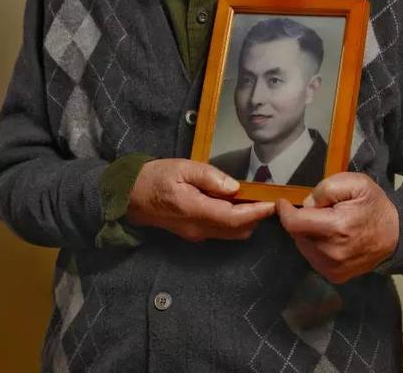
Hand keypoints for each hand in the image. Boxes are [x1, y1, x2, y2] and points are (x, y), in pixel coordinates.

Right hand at [127, 158, 274, 241]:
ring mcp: (196, 234)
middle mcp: (198, 229)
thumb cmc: (155, 178)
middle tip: (266, 197)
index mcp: (196, 211)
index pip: (234, 218)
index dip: (256, 212)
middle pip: (237, 231)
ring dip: (246, 220)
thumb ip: (209, 177)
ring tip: (253, 198)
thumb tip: (235, 187)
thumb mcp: (182, 168)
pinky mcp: (193, 233)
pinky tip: (234, 203)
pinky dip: (234, 221)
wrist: (130, 197)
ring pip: (231, 233)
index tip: (273, 203)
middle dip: (256, 217)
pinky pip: (221, 231)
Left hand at [277, 172, 398, 283]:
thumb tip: (307, 204)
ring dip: (307, 233)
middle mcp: (332, 253)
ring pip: (303, 247)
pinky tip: (329, 238)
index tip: (283, 202)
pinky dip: (315, 246)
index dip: (285, 212)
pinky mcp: (335, 276)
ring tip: (326, 224)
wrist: (395, 236)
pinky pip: (313, 258)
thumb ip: (327, 188)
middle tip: (319, 211)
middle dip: (301, 220)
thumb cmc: (373, 206)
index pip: (295, 224)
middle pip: (298, 235)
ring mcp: (333, 268)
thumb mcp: (355, 183)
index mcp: (337, 228)